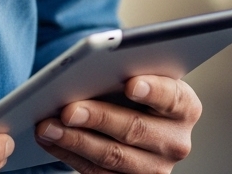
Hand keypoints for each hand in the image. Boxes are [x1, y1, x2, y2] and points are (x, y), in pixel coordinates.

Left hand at [34, 76, 201, 173]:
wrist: (136, 113)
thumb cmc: (131, 82)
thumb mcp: (137, 71)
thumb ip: (124, 68)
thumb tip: (88, 68)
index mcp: (184, 106)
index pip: (172, 97)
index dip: (152, 90)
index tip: (131, 83)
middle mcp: (176, 141)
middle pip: (135, 130)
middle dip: (98, 118)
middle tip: (68, 109)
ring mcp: (156, 168)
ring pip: (113, 156)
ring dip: (75, 141)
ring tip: (47, 125)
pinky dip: (70, 155)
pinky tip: (50, 140)